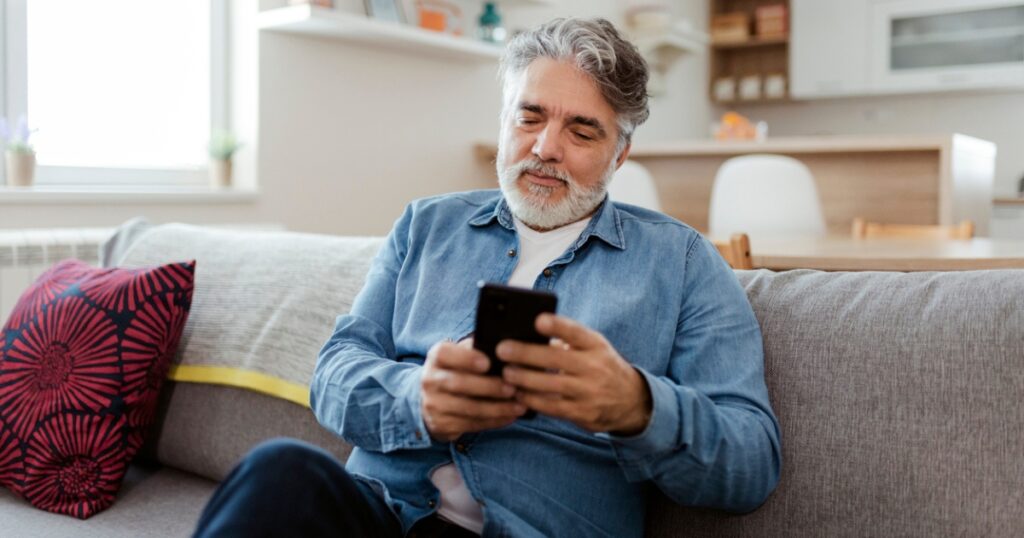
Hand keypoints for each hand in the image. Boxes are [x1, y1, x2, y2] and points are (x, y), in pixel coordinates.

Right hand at [420, 338, 526, 441]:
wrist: (433, 400)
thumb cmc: (457, 371)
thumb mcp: (461, 356)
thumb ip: (477, 349)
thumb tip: (506, 348)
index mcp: (436, 357)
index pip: (445, 354)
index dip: (466, 358)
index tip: (487, 363)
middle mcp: (430, 380)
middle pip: (458, 383)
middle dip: (488, 387)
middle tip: (512, 388)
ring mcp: (434, 404)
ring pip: (467, 408)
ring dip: (496, 408)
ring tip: (518, 406)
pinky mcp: (441, 424)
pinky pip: (471, 424)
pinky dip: (494, 421)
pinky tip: (510, 416)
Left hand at [497, 314, 651, 434]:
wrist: (630, 400)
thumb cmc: (601, 366)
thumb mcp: (593, 348)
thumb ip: (567, 341)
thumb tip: (528, 336)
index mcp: (596, 345)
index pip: (576, 332)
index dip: (558, 326)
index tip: (538, 320)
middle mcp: (595, 367)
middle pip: (557, 358)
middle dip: (526, 354)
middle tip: (502, 350)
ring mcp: (590, 392)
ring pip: (552, 385)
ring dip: (524, 379)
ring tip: (506, 374)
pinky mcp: (583, 413)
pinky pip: (553, 407)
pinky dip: (533, 401)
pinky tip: (518, 394)